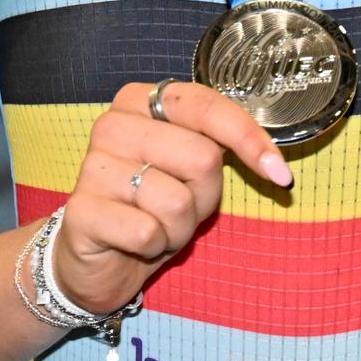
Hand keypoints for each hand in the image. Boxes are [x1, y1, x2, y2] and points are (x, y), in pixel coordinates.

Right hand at [47, 80, 291, 315]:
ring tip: (155, 225)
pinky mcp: (81, 211)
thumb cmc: (151, 208)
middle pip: (201, 157)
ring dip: (179, 228)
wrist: (97, 259)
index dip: (248, 138)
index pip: (205, 105)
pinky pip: (148, 232)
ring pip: (177, 201)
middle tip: (179, 208)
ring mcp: (92, 166)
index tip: (279, 174)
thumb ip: (218, 147)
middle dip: (204, 196)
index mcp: (140, 101)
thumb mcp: (190, 172)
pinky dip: (154, 247)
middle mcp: (113, 125)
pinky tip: (134, 242)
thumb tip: (276, 165)